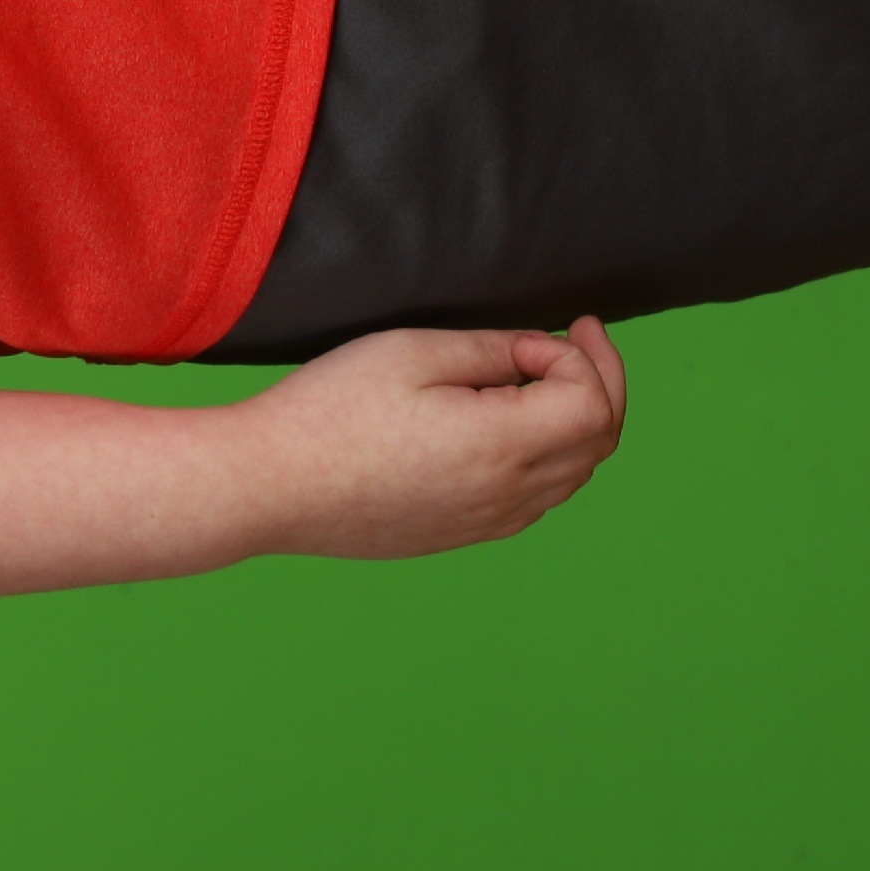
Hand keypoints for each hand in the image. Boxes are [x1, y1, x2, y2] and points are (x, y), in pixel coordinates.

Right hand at [234, 318, 629, 558]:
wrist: (269, 486)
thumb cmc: (329, 411)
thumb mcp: (410, 352)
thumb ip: (489, 349)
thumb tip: (537, 353)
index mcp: (501, 446)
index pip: (593, 403)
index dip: (576, 358)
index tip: (525, 335)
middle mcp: (507, 494)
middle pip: (599, 443)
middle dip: (600, 383)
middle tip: (575, 339)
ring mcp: (487, 522)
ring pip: (573, 475)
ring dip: (577, 423)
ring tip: (542, 380)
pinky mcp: (463, 535)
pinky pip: (537, 500)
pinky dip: (549, 459)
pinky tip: (510, 430)